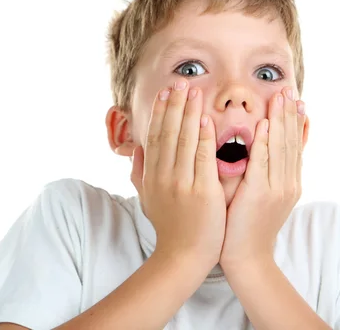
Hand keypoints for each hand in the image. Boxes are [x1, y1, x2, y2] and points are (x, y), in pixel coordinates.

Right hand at [131, 81, 225, 266]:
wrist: (182, 257)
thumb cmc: (170, 228)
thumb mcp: (147, 199)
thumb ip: (140, 174)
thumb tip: (134, 150)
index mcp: (152, 176)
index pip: (156, 137)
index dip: (161, 113)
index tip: (166, 92)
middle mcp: (163, 176)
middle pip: (168, 133)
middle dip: (174, 105)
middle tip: (182, 82)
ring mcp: (181, 183)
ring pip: (183, 141)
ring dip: (188, 113)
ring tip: (193, 91)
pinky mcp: (200, 192)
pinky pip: (201, 158)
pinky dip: (202, 137)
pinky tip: (205, 118)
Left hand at [220, 87, 305, 268]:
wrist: (247, 257)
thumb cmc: (248, 226)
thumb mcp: (264, 196)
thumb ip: (266, 172)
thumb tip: (262, 148)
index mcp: (290, 182)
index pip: (295, 145)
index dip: (295, 121)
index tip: (296, 100)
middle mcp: (289, 182)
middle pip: (292, 141)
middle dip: (291, 114)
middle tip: (290, 90)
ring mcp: (278, 188)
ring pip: (281, 146)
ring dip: (281, 119)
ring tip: (281, 97)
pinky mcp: (261, 193)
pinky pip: (264, 161)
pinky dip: (265, 141)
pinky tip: (265, 123)